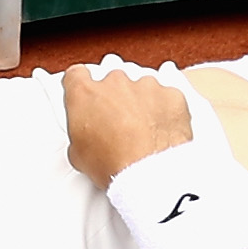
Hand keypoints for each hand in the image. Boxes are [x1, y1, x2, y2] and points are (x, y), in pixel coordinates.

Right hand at [63, 64, 199, 185]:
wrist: (151, 173)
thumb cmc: (115, 164)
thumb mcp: (78, 155)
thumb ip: (80, 133)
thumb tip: (86, 139)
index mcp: (86, 93)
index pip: (76, 75)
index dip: (80, 86)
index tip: (86, 97)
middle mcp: (115, 82)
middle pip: (112, 81)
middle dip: (114, 99)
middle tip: (117, 125)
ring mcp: (146, 85)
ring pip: (141, 88)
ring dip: (140, 104)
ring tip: (142, 132)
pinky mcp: (171, 94)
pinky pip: (166, 97)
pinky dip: (165, 110)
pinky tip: (160, 131)